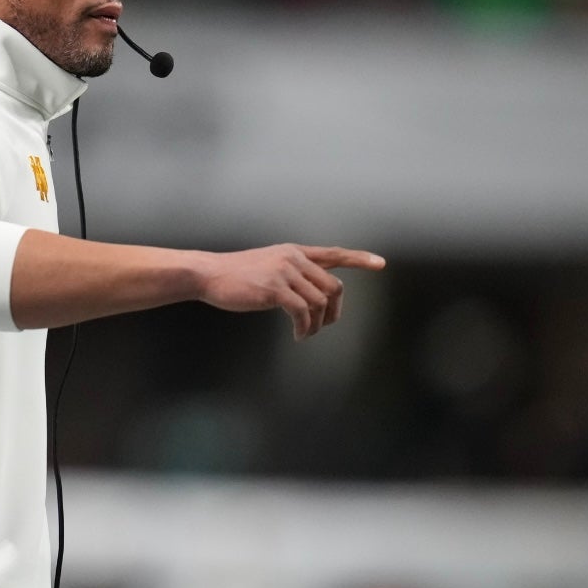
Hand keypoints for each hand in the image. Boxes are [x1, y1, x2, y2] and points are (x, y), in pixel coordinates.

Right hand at [196, 245, 384, 339]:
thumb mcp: (267, 266)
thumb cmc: (234, 276)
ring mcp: (284, 271)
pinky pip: (302, 312)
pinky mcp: (274, 288)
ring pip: (320, 302)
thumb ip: (290, 273)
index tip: (380, 264)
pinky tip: (298, 335)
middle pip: (333, 286)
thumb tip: (308, 297)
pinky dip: (305, 328)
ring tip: (305, 334)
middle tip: (323, 326)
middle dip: (334, 311)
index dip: (359, 259)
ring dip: (317, 325)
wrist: (208, 274)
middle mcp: (293, 258)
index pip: (333, 253)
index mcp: (294, 252)